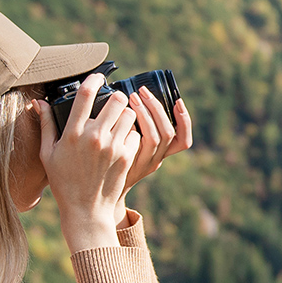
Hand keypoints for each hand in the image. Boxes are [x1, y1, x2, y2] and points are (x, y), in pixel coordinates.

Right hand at [34, 73, 138, 252]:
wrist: (86, 209)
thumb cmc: (63, 182)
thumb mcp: (48, 154)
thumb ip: (46, 125)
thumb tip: (38, 102)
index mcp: (72, 134)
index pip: (85, 95)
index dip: (93, 80)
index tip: (97, 76)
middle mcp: (94, 137)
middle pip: (115, 100)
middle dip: (116, 97)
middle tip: (113, 100)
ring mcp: (112, 147)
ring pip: (129, 114)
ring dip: (125, 114)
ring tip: (119, 119)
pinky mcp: (126, 157)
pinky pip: (136, 134)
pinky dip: (131, 133)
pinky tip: (123, 139)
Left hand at [121, 86, 192, 200]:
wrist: (96, 190)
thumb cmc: (114, 163)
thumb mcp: (133, 150)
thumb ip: (140, 130)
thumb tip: (139, 98)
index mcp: (161, 154)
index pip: (183, 141)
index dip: (184, 121)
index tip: (177, 101)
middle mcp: (155, 160)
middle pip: (168, 134)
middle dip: (157, 109)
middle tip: (143, 92)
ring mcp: (141, 163)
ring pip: (154, 137)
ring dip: (145, 113)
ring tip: (132, 97)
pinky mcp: (126, 162)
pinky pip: (133, 142)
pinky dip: (131, 125)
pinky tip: (120, 114)